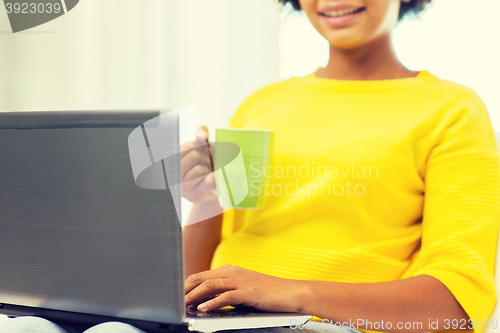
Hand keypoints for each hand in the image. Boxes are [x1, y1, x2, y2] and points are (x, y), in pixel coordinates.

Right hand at [181, 126, 215, 202]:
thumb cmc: (205, 162)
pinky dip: (213, 176)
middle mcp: (174, 174)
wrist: (212, 186)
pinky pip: (207, 181)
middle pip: (195, 156)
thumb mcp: (202, 146)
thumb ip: (201, 134)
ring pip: (199, 169)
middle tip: (208, 161)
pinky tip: (212, 176)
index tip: (202, 149)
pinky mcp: (194, 196)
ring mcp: (182, 187)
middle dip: (206, 157)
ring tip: (208, 170)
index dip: (199, 145)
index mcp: (173, 160)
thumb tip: (201, 134)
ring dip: (209, 168)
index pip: (187, 146)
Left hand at [185, 265, 306, 312]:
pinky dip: (212, 303)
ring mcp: (240, 280)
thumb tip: (204, 302)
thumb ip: (224, 293)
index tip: (176, 296)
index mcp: (230, 270)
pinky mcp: (247, 291)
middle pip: (202, 277)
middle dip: (185, 290)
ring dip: (194, 296)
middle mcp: (232, 272)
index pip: (202, 275)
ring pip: (210, 285)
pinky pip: (225, 296)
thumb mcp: (241, 291)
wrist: (290, 293)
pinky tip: (203, 310)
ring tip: (184, 306)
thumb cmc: (266, 294)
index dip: (186, 285)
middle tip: (174, 301)